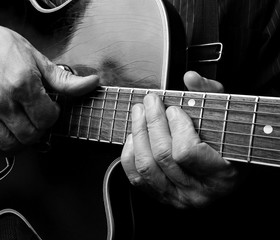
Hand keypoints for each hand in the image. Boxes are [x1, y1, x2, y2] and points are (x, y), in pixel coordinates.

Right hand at [0, 19, 98, 151]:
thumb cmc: (6, 49)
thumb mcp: (40, 60)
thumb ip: (66, 81)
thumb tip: (92, 84)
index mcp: (22, 83)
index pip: (46, 119)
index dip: (53, 116)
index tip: (50, 108)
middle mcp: (1, 98)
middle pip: (30, 135)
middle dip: (41, 130)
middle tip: (40, 119)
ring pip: (10, 144)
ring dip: (23, 141)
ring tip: (26, 127)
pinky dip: (4, 144)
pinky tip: (11, 132)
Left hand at [120, 71, 236, 207]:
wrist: (226, 170)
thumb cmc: (228, 143)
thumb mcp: (226, 117)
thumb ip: (210, 93)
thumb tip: (190, 78)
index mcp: (220, 175)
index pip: (186, 152)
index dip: (176, 127)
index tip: (174, 109)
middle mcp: (197, 192)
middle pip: (162, 155)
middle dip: (153, 122)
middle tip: (150, 101)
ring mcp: (177, 197)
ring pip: (146, 166)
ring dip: (139, 134)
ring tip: (139, 113)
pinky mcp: (161, 196)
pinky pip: (136, 178)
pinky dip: (130, 154)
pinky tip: (134, 136)